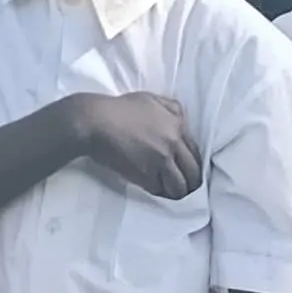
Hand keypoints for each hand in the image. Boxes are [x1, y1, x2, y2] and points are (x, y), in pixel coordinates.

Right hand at [53, 91, 201, 199]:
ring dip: (175, 192)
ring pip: (179, 186)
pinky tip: (154, 190)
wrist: (95, 120)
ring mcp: (160, 161)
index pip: (196, 154)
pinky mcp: (145, 175)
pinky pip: (159, 190)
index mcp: (177, 125)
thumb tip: (183, 120)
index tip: (188, 172)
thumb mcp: (150, 98)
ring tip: (170, 193)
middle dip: (190, 184)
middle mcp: (173, 144)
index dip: (193, 166)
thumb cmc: (119, 108)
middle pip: (193, 173)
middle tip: (184, 189)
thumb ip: (171, 108)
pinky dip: (158, 192)